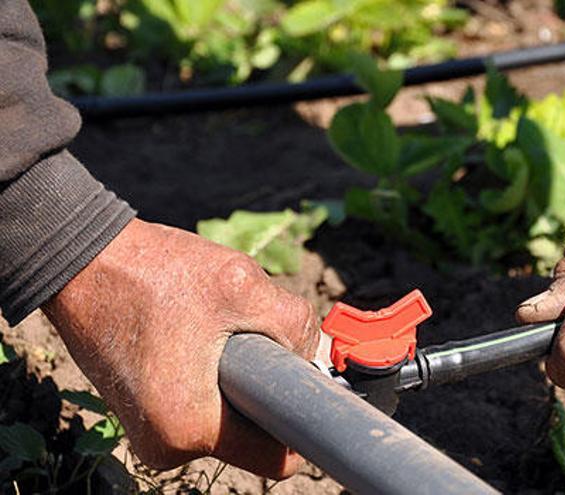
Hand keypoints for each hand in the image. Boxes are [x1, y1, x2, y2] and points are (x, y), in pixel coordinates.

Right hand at [43, 219, 318, 476]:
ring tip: (214, 328)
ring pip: (229, 416)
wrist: (83, 262)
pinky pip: (203, 405)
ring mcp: (151, 433)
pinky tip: (199, 335)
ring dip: (239, 376)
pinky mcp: (144, 415)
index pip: (274, 456)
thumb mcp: (241, 285)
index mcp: (188, 429)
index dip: (302, 421)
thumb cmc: (153, 272)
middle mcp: (165, 446)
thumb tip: (318, 357)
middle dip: (265, 387)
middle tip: (251, 334)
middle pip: (252, 434)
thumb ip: (295, 325)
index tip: (307, 382)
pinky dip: (214, 375)